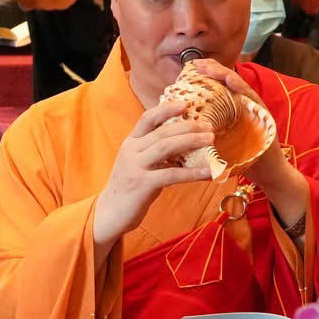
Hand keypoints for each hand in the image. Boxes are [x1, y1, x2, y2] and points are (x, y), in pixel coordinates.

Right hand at [90, 100, 213, 247]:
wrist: (108, 214)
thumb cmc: (129, 189)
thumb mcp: (138, 165)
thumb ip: (155, 154)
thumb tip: (187, 145)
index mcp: (130, 143)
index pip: (147, 119)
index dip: (166, 109)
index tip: (185, 104)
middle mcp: (131, 151)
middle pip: (162, 132)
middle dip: (188, 126)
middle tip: (209, 126)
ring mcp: (135, 167)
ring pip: (166, 147)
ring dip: (191, 141)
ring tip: (210, 140)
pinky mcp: (142, 184)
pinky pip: (172, 174)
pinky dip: (193, 172)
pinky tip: (208, 172)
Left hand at [184, 57, 311, 225]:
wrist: (266, 174)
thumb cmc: (241, 160)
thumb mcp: (219, 143)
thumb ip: (206, 131)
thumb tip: (178, 127)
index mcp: (233, 109)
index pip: (219, 87)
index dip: (206, 75)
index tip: (189, 68)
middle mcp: (245, 105)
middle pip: (229, 82)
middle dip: (213, 70)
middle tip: (196, 63)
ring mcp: (256, 109)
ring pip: (240, 86)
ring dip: (225, 75)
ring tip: (209, 67)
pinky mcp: (264, 116)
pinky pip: (253, 99)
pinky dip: (242, 89)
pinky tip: (231, 81)